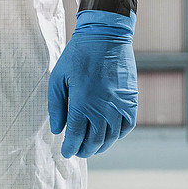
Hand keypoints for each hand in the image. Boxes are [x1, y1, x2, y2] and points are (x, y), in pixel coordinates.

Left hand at [47, 9, 137, 158]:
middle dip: (85, 150)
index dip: (70, 148)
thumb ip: (56, 106)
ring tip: (93, 147)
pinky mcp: (131, 100)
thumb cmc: (78, 56)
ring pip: (111, 137)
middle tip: (78, 151)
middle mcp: (102, 108)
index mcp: (81, 103)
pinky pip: (127, 126)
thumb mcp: (58, 78)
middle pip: (94, 141)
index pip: (75, 136)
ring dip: (101, 146)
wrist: (106, 36)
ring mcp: (119, 105)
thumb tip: (57, 130)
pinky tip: (110, 134)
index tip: (67, 152)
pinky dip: (118, 135)